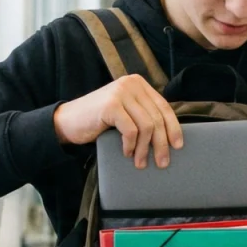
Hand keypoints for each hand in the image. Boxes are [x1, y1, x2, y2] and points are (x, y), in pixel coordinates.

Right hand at [53, 74, 183, 168]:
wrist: (67, 121)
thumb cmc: (98, 120)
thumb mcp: (125, 112)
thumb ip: (142, 114)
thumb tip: (169, 136)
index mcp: (138, 84)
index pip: (164, 106)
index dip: (173, 127)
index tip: (178, 145)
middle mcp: (131, 84)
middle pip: (157, 118)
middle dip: (161, 143)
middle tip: (162, 162)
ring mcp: (120, 93)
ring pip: (146, 126)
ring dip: (145, 149)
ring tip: (141, 163)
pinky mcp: (110, 105)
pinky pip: (131, 130)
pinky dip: (131, 145)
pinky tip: (127, 153)